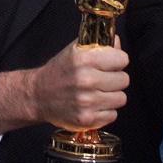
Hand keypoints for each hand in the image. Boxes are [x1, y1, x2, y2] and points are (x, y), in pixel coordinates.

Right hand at [0, 38, 129, 133]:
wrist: (37, 95)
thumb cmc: (59, 72)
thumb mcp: (75, 50)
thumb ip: (100, 44)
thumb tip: (117, 42)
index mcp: (84, 59)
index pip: (122, 59)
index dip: (118, 61)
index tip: (111, 64)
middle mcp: (85, 80)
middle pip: (124, 80)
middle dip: (116, 79)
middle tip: (103, 79)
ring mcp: (86, 102)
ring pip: (121, 98)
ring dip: (112, 96)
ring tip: (98, 93)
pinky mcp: (86, 119)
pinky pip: (113, 115)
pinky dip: (105, 111)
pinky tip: (93, 105)